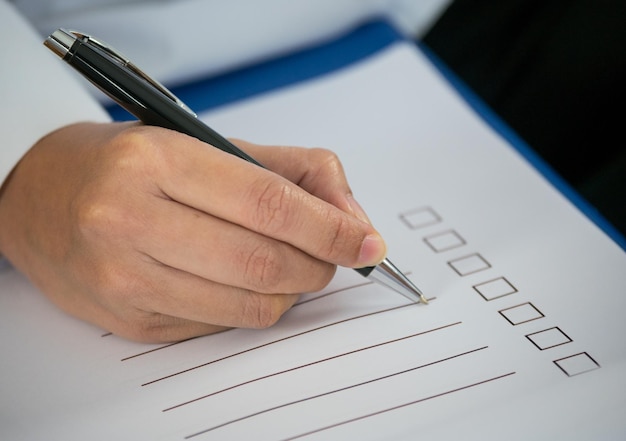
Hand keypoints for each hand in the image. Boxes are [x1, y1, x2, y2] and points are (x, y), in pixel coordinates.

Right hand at [0, 122, 385, 341]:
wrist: (42, 195)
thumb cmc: (134, 164)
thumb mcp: (210, 144)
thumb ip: (294, 174)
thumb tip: (354, 222)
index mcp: (158, 162)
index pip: (269, 204)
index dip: (331, 227)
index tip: (368, 242)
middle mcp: (131, 220)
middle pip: (264, 262)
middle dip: (319, 264)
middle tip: (333, 255)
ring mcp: (125, 278)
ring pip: (249, 305)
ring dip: (292, 291)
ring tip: (292, 267)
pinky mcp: (128, 320)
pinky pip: (220, 326)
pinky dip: (252, 307)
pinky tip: (244, 282)